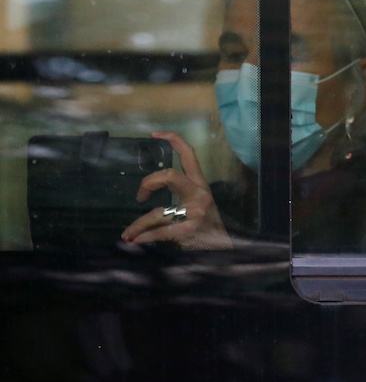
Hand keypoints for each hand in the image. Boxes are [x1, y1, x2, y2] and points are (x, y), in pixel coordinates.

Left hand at [121, 131, 232, 249]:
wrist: (222, 247)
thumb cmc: (206, 223)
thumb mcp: (198, 203)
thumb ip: (180, 193)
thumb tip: (150, 187)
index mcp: (200, 184)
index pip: (189, 154)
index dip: (172, 140)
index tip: (153, 135)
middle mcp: (198, 194)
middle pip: (170, 176)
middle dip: (148, 183)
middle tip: (140, 196)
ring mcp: (194, 213)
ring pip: (158, 213)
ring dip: (138, 225)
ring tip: (128, 233)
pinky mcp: (188, 230)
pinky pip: (159, 231)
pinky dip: (144, 237)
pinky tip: (135, 240)